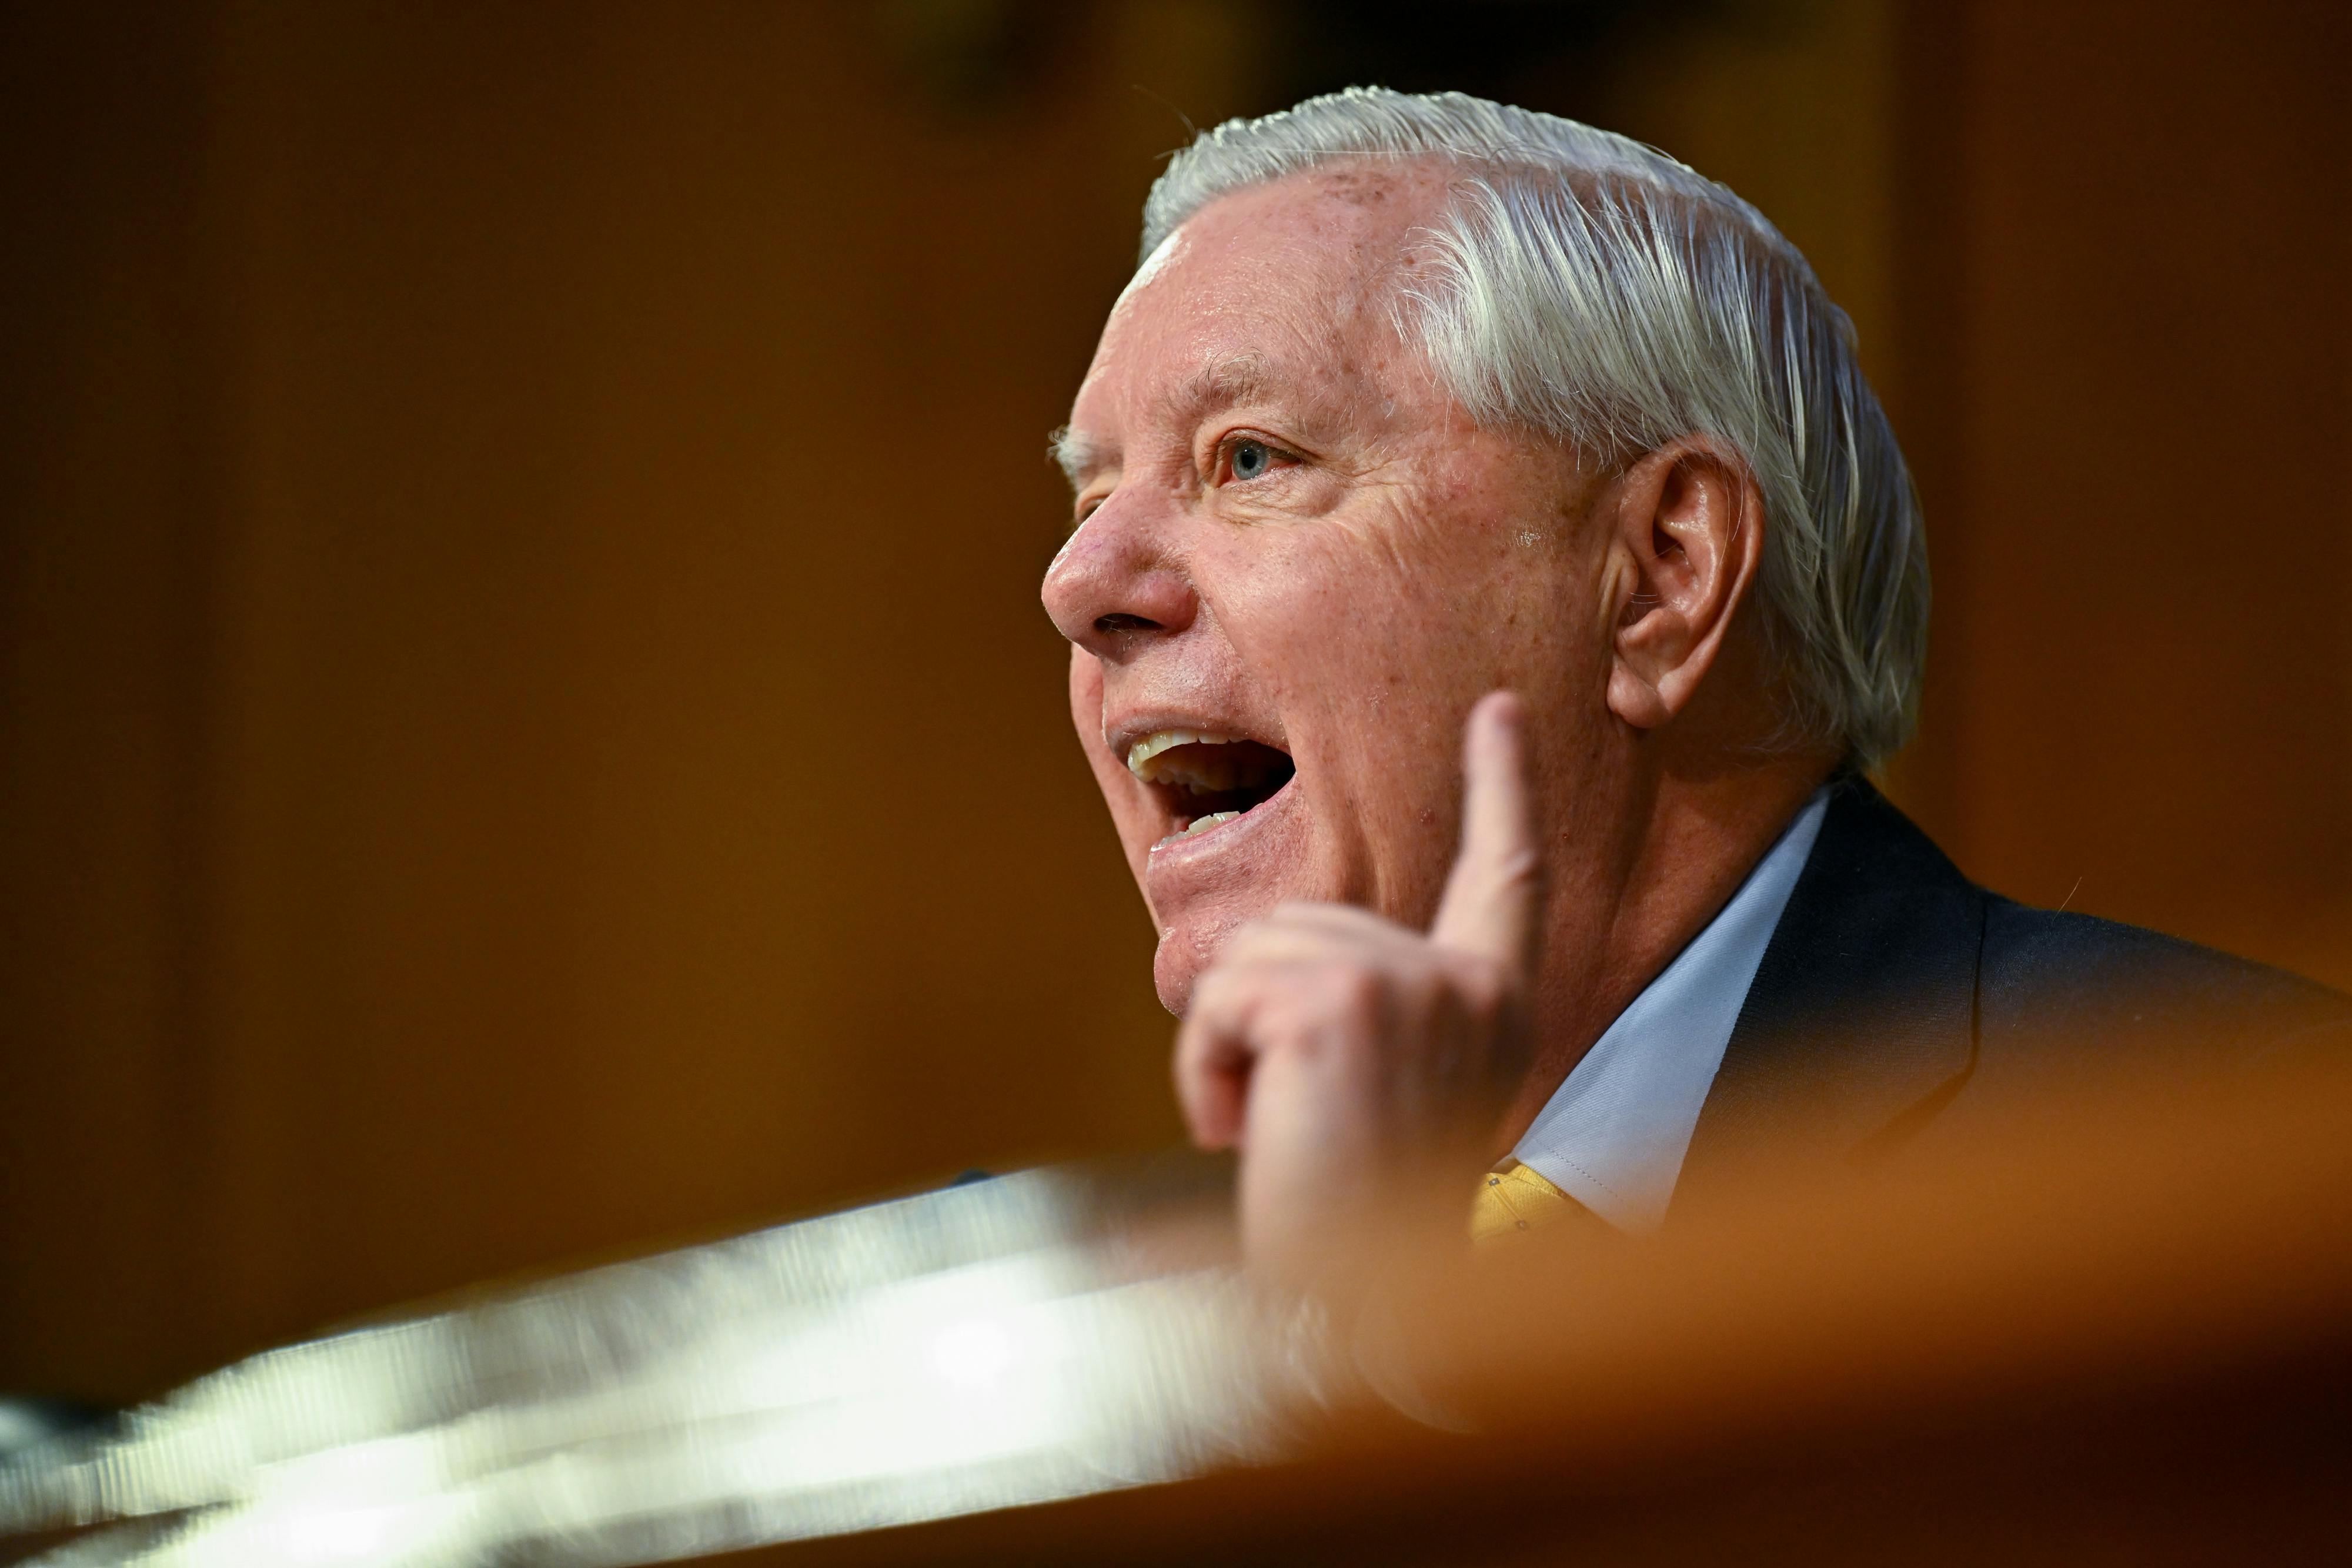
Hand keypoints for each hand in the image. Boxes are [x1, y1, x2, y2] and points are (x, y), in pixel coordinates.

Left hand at [1174, 691, 1543, 1292]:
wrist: (1364, 1309)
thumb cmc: (1363, 1216)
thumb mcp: (1391, 1089)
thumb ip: (1374, 1005)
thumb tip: (1286, 964)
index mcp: (1495, 1003)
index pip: (1506, 876)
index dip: (1500, 790)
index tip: (1495, 713)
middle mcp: (1469, 983)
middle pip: (1305, 921)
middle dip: (1258, 1014)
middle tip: (1294, 1121)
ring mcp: (1409, 987)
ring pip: (1251, 954)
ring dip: (1230, 1045)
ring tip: (1279, 1129)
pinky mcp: (1339, 1003)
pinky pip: (1221, 994)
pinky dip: (1206, 1066)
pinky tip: (1251, 1132)